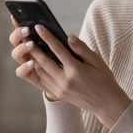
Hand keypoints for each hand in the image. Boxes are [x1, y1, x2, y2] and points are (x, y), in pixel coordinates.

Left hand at [9, 18, 130, 128]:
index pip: (58, 50)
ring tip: (27, 46)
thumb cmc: (104, 80)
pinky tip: (34, 61)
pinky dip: (37, 70)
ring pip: (40, 71)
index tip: (39, 27)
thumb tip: (69, 37)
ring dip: (32, 58)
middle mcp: (64, 81)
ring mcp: (59, 89)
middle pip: (43, 61)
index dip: (47, 37)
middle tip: (26, 35)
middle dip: (33, 47)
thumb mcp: (97, 62)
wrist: (107, 105)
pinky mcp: (57, 94)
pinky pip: (42, 80)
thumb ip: (82, 49)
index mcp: (75, 71)